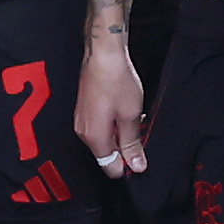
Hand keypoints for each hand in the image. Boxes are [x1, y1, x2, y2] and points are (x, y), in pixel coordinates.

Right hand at [73, 31, 148, 171]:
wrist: (103, 55)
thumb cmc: (115, 81)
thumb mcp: (130, 116)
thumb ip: (132, 144)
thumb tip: (136, 165)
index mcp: (94, 138)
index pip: (110, 167)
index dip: (128, 165)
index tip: (141, 156)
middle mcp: (84, 132)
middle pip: (107, 154)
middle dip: (125, 149)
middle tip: (140, 132)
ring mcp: (82, 121)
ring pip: (104, 140)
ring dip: (120, 135)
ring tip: (133, 118)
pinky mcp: (84, 111)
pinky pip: (100, 128)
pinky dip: (113, 125)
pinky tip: (124, 111)